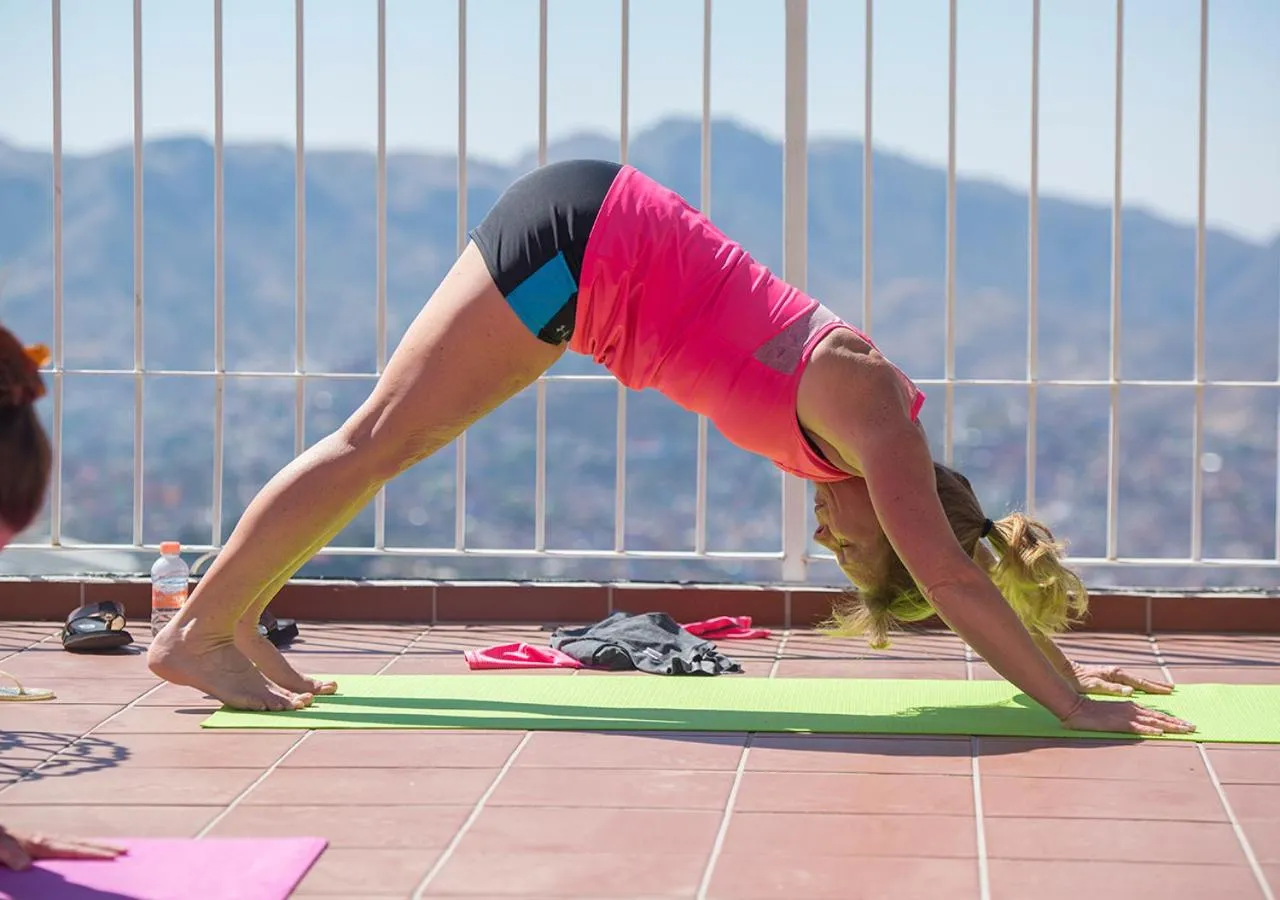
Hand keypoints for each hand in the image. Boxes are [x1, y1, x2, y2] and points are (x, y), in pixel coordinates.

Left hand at [0, 826, 125, 870]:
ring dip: (96, 845)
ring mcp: (43, 839)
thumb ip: (11, 854)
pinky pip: (66, 844)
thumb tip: (26, 866)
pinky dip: (82, 846)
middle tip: (127, 850)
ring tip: (116, 848)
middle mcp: (46, 839)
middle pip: (81, 843)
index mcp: (39, 843)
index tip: (114, 855)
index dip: (94, 852)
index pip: (72, 849)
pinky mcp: (38, 842)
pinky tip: (85, 848)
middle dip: (104, 847)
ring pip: (76, 842)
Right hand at [1060, 696, 1195, 736]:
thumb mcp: (1111, 716)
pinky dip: (1151, 729)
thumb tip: (1138, 727)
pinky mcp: (1119, 723)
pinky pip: (1138, 727)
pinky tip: (1160, 732)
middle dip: (1178, 723)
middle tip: (1194, 728)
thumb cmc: (1090, 713)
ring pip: (1154, 721)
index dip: (1172, 720)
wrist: (1075, 707)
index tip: (1186, 725)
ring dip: (1171, 725)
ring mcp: (1127, 716)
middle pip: (1160, 717)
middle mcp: (1132, 710)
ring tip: (1186, 729)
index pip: (1156, 715)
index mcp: (1131, 708)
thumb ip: (1124, 720)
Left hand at [1068, 663, 1174, 696]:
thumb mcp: (1095, 685)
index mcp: (1117, 675)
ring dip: (1151, 685)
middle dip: (1158, 685)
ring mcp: (1116, 676)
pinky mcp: (1112, 679)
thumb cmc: (1079, 680)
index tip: (1169, 690)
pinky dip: (1141, 687)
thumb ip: (1113, 688)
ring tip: (1164, 689)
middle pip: (1143, 680)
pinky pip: (1132, 684)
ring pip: (1138, 682)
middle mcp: (1119, 674)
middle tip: (1173, 689)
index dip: (1155, 687)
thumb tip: (1132, 691)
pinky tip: (1144, 690)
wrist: (1067, 672)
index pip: (1141, 682)